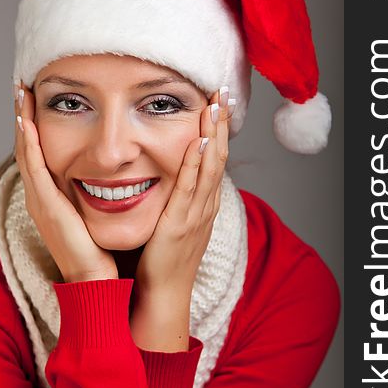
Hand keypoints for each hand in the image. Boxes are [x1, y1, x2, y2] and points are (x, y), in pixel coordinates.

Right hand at [14, 82, 117, 282]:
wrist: (94, 278)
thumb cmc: (97, 248)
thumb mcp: (92, 215)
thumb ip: (92, 194)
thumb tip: (109, 174)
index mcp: (51, 198)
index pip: (39, 155)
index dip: (35, 128)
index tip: (35, 101)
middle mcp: (40, 196)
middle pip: (27, 149)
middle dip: (24, 118)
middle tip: (22, 88)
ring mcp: (40, 201)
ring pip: (26, 154)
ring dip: (22, 123)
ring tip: (21, 94)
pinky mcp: (47, 206)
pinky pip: (34, 169)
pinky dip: (30, 144)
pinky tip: (28, 122)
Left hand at [134, 86, 230, 296]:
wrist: (164, 294)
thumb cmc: (166, 260)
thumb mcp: (178, 223)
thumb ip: (179, 199)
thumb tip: (175, 178)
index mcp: (204, 204)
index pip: (215, 160)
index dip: (219, 131)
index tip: (218, 104)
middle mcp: (206, 206)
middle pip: (218, 157)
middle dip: (221, 124)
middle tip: (222, 93)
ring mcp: (196, 215)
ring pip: (210, 168)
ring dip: (213, 135)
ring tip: (216, 106)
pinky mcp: (180, 224)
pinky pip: (190, 189)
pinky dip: (196, 164)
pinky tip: (199, 142)